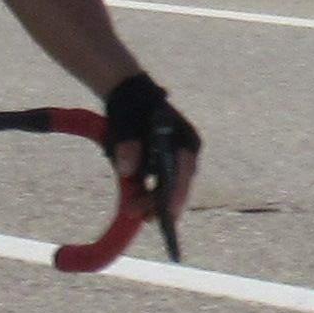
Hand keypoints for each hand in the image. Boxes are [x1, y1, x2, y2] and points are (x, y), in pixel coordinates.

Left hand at [95, 67, 198, 239]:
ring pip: (171, 186)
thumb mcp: (126, 126)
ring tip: (134, 212)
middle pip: (179, 185)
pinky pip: (163, 183)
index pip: (185, 173)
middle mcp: (187, 152)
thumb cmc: (131, 109)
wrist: (129, 95)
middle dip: (161, 203)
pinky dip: (151, 193)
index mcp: (186, 141)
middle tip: (141, 217)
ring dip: (154, 201)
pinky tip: (137, 203)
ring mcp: (178, 157)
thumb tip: (128, 172)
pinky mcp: (166, 162)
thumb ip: (128, 147)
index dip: (177, 195)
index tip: (168, 214)